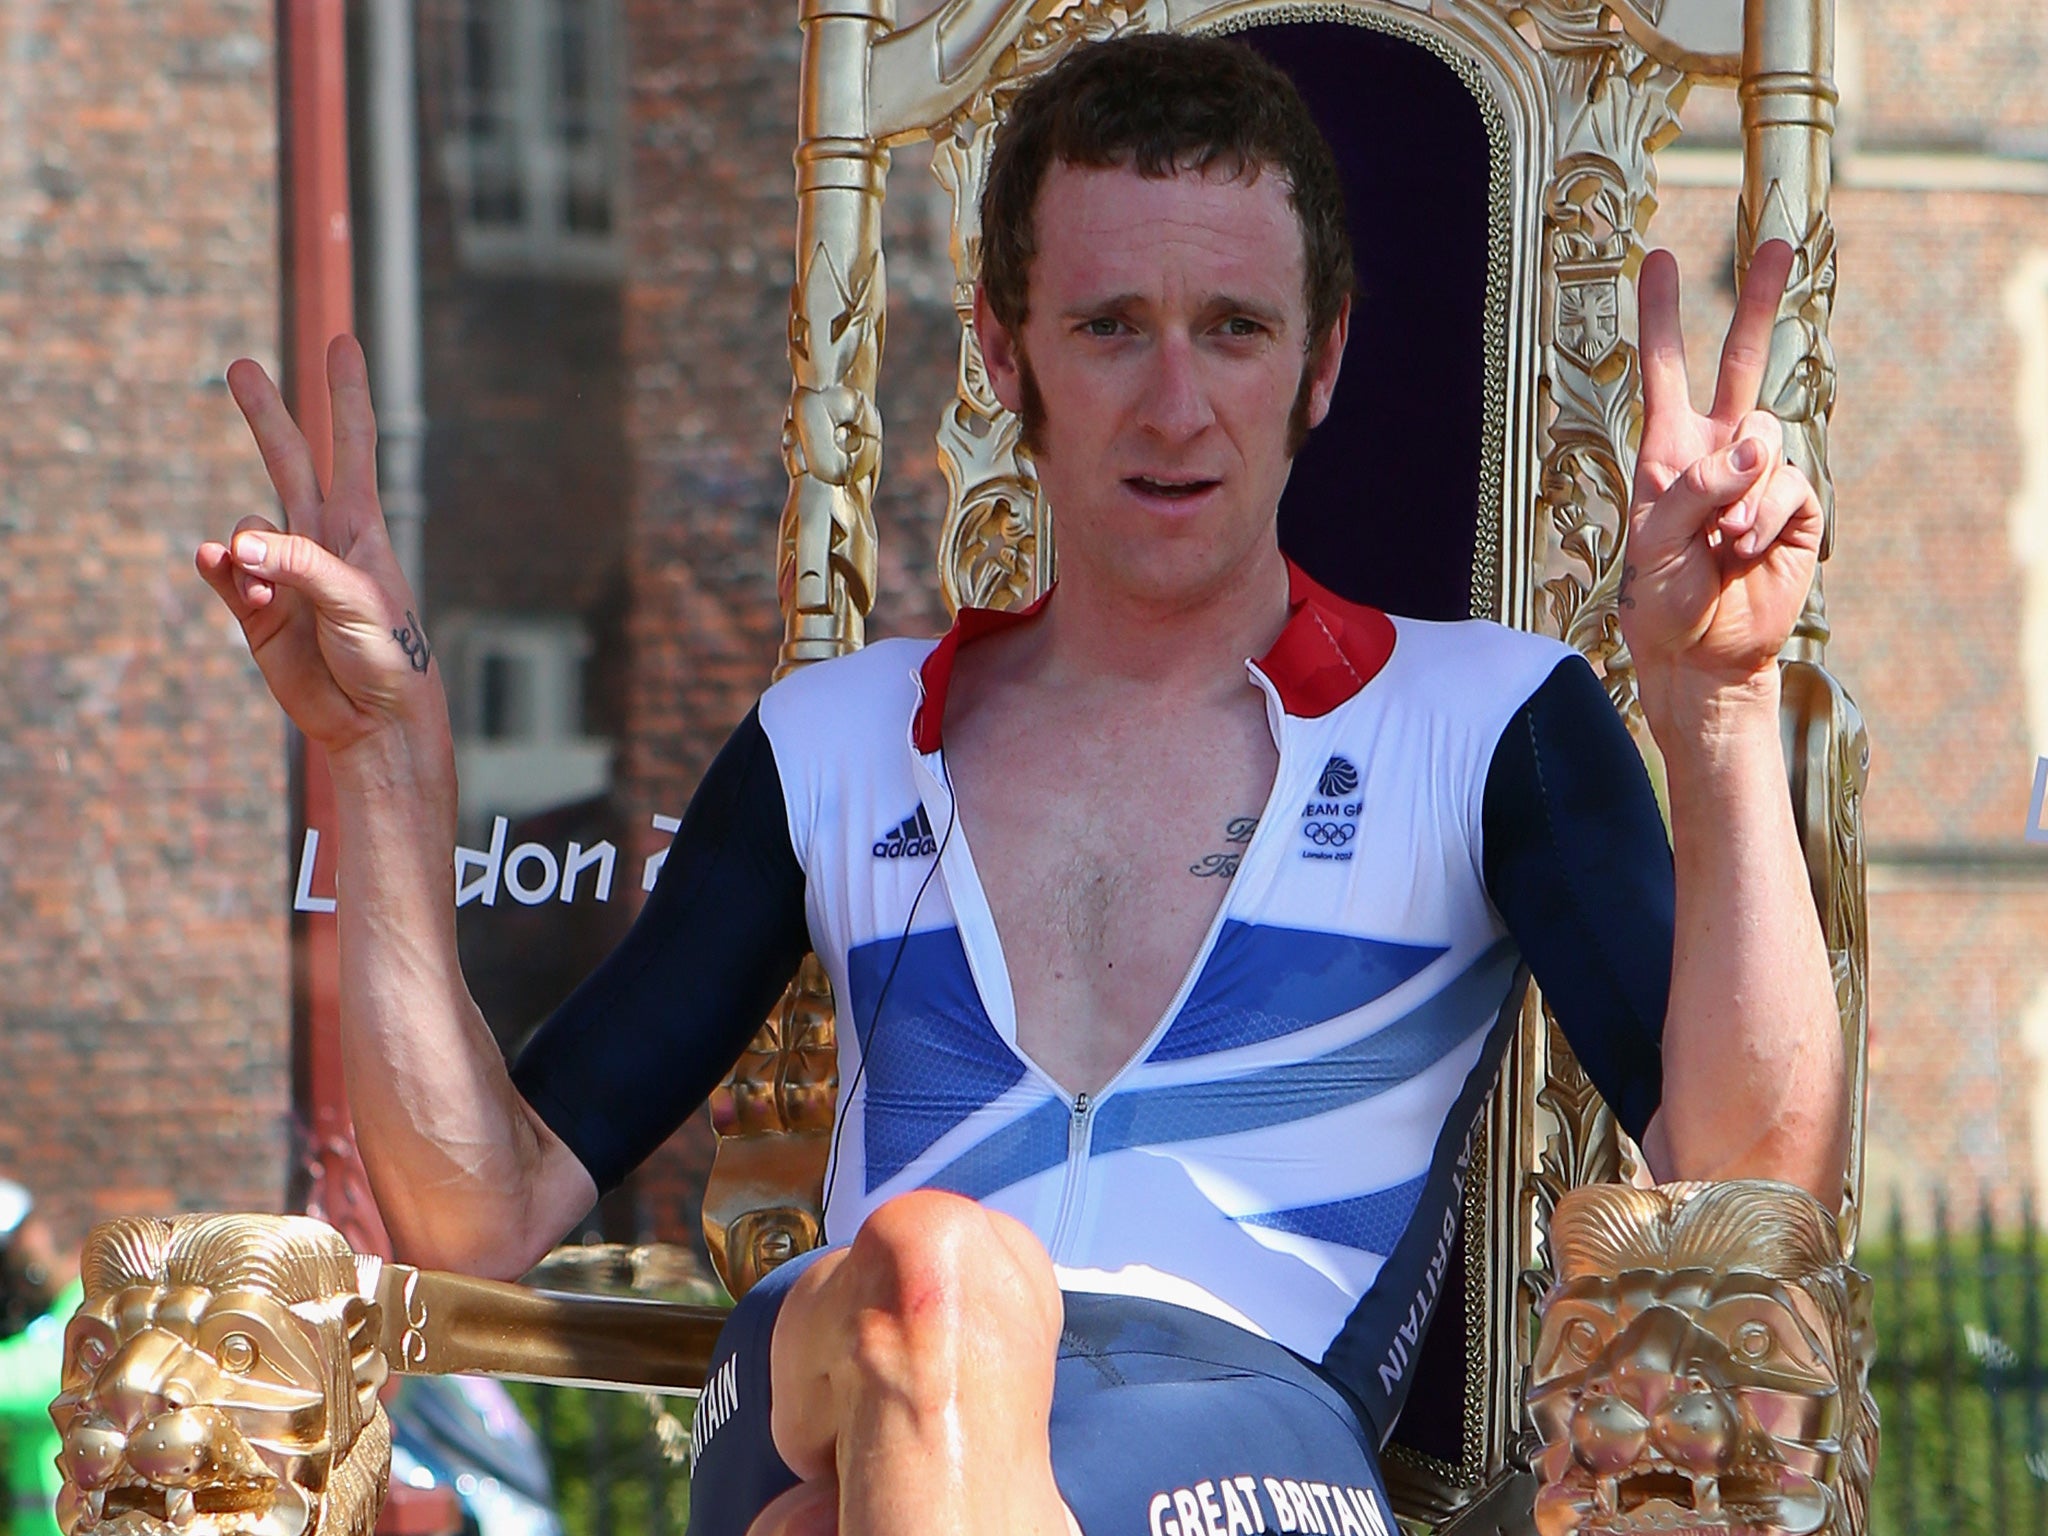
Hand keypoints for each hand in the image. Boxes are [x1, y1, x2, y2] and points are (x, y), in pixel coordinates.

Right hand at [197, 336, 448, 765]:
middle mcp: (319, 541)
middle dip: (265, 414)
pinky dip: (219, 572)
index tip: (343, 339)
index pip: (352, 445)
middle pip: (288, 460)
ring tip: (262, 594)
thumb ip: (297, 565)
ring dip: (243, 551)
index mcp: (360, 527)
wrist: (375, 721)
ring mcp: (283, 573)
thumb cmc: (388, 657)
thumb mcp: (356, 601)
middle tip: (239, 364)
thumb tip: (232, 545)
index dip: (347, 393)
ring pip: (244, 527)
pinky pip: (222, 572)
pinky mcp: (255, 610)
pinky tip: (227, 578)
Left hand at [1618, 241, 1821, 704]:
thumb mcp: (1653, 542)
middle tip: (1777, 244)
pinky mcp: (1794, 504)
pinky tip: (1743, 551)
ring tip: (1719, 542)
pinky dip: (1762, 517)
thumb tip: (1755, 446)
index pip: (1664, 370)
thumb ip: (1696, 488)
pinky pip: (1788, 484)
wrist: (1703, 652)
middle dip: (1759, 301)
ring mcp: (1759, 474)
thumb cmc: (1662, 599)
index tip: (1660, 260)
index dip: (1662, 317)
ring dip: (1741, 491)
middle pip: (1742, 361)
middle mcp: (1716, 450)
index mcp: (1668, 449)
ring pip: (1766, 435)